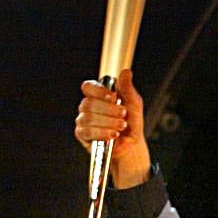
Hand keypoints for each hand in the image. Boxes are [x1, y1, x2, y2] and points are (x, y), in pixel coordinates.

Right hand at [74, 69, 150, 190]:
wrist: (132, 145)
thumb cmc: (131, 123)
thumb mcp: (134, 105)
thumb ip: (128, 89)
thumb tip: (126, 72)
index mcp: (98, 96)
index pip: (88, 87)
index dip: (98, 91)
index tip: (112, 97)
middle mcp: (88, 106)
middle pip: (89, 103)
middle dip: (109, 110)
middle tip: (123, 114)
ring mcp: (84, 121)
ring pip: (88, 118)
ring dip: (108, 122)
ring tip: (121, 126)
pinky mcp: (83, 135)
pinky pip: (87, 132)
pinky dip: (102, 133)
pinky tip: (113, 135)